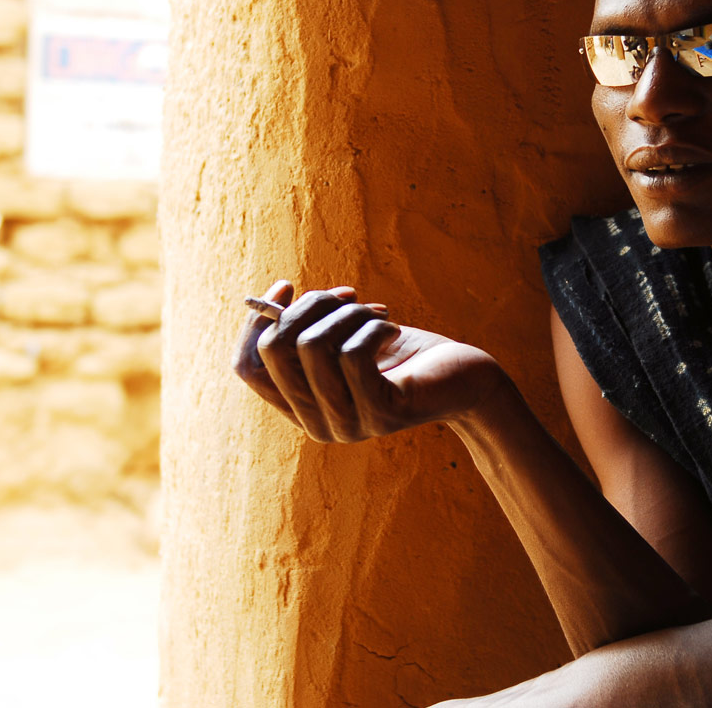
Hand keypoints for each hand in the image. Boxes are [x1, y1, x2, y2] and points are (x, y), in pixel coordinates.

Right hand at [232, 281, 513, 442]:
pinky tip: (389, 324)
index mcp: (302, 408)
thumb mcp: (348, 337)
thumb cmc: (405, 354)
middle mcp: (317, 425)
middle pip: (274, 352)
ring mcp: (348, 424)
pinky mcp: (381, 413)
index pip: (247, 368)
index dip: (257, 322)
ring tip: (373, 311)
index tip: (286, 286)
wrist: (463, 378)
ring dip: (344, 312)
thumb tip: (278, 296)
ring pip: (311, 346)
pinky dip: (369, 325)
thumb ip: (310, 327)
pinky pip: (351, 353)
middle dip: (306, 306)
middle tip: (344, 295)